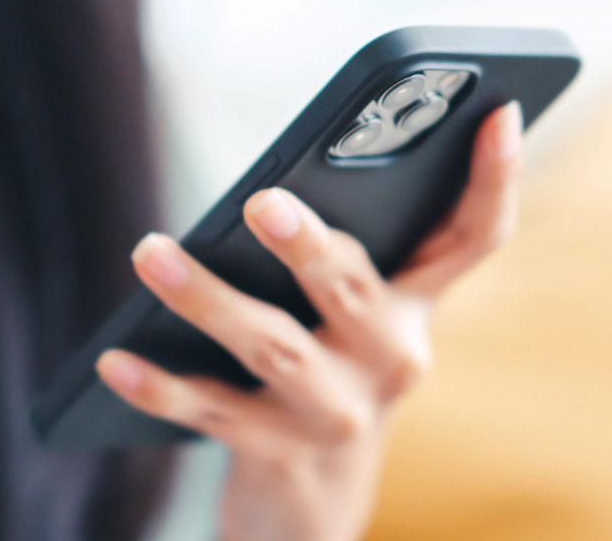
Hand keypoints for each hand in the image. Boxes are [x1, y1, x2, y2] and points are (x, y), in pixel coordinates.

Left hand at [97, 102, 524, 540]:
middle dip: (309, 247)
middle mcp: (392, 360)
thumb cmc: (327, 366)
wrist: (314, 500)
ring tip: (149, 251)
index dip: (495, 177)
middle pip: (353, 292)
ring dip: (206, 298)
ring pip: (270, 347)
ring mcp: (338, 413)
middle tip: (264, 201)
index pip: (474, 237)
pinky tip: (113, 358)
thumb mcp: (353, 312)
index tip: (498, 111)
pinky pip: (209, 410)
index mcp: (415, 307)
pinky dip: (157, 385)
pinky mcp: (280, 455)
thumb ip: (341, 244)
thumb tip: (277, 178)